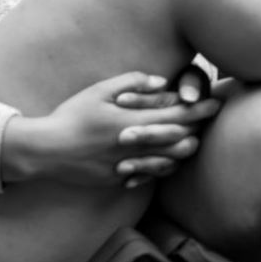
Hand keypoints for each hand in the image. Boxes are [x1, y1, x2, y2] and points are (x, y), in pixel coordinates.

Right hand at [3, 71, 220, 188]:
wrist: (45, 150)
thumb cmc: (71, 115)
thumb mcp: (99, 91)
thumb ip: (132, 82)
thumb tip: (162, 82)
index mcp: (131, 122)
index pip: (175, 117)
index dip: (199, 110)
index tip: (215, 102)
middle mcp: (134, 146)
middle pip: (178, 140)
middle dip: (198, 128)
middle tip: (212, 119)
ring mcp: (127, 165)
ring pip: (168, 161)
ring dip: (184, 150)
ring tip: (195, 140)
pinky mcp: (119, 179)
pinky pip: (149, 175)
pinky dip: (162, 166)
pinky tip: (167, 159)